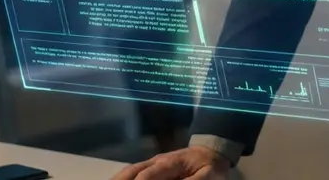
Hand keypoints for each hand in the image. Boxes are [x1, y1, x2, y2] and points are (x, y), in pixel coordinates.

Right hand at [111, 146, 232, 179]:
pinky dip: (122, 177)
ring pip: (129, 170)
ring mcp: (152, 163)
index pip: (147, 175)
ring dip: (117, 179)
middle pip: (132, 171)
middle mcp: (156, 161)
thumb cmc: (209, 165)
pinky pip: (133, 172)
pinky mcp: (151, 168)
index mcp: (169, 163)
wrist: (211, 151)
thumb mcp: (208, 175)